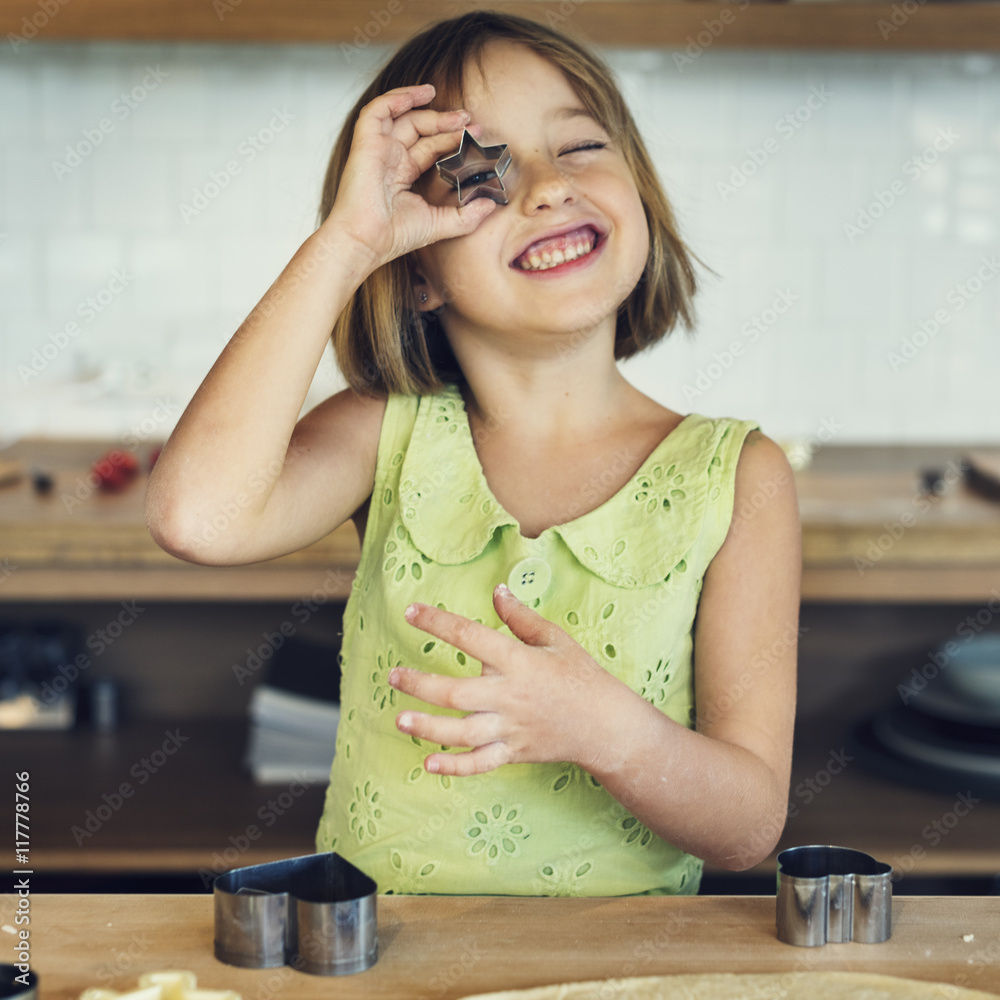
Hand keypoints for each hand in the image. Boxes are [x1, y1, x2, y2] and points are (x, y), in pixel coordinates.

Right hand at [323, 84, 497, 269]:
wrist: (366, 242)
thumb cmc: (392, 237)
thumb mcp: (439, 224)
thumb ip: (466, 216)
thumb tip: (492, 206)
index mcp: (402, 174)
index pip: (430, 148)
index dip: (452, 139)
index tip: (476, 136)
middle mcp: (389, 158)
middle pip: (420, 129)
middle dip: (446, 123)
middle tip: (470, 122)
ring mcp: (377, 149)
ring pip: (402, 115)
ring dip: (427, 107)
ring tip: (455, 111)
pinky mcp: (366, 143)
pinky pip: (379, 109)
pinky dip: (399, 97)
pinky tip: (422, 94)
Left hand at [387, 583, 631, 775]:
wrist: (606, 725)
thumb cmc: (581, 676)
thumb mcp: (555, 638)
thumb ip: (521, 616)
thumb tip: (497, 590)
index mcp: (518, 661)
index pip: (470, 637)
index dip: (437, 622)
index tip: (411, 612)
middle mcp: (510, 696)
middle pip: (456, 692)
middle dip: (420, 685)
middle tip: (393, 677)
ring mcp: (510, 728)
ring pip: (462, 731)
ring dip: (428, 727)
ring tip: (400, 720)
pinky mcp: (513, 752)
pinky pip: (480, 763)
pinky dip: (455, 767)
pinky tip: (429, 764)